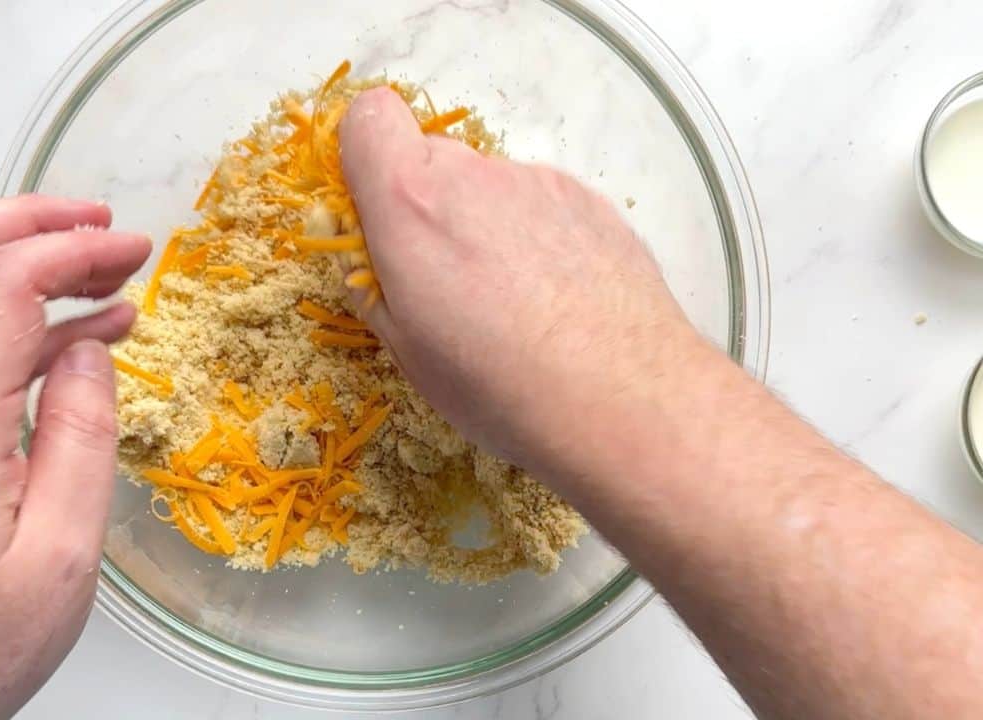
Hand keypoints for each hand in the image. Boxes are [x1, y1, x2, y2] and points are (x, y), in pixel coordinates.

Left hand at [0, 196, 149, 718]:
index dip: (64, 248)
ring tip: (111, 270)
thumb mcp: (61, 554)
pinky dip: (16, 316)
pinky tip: (84, 334)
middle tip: (103, 222)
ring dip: (22, 258)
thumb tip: (88, 347)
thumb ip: (80, 438)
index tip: (128, 249)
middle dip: (25, 217)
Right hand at [339, 88, 702, 478]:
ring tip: (509, 304)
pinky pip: (539, 204)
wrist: (620, 399)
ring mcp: (539, 182)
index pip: (369, 117)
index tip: (374, 214)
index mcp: (412, 201)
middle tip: (443, 283)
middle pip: (431, 159)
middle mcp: (474, 174)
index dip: (365, 156)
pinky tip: (554, 299)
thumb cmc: (496, 383)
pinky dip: (533, 237)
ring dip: (483, 225)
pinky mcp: (590, 199)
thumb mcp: (405, 349)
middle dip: (424, 206)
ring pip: (488, 186)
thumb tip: (362, 253)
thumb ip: (370, 282)